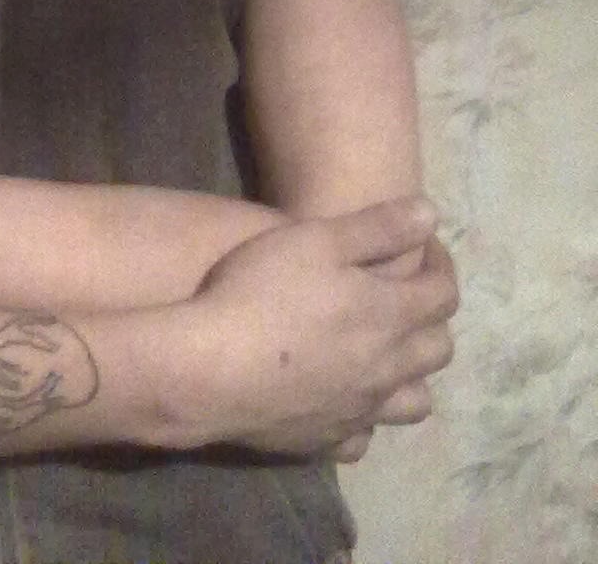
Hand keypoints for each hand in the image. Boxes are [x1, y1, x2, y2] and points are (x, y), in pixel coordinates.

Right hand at [157, 198, 455, 454]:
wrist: (210, 368)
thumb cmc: (262, 292)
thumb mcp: (317, 239)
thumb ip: (379, 227)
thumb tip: (432, 215)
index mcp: (389, 316)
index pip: (443, 294)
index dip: (440, 265)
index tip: (422, 245)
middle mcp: (386, 369)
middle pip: (437, 350)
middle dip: (432, 317)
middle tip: (405, 293)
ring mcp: (359, 411)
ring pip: (412, 402)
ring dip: (411, 375)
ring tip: (385, 353)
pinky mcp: (326, 440)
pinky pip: (363, 437)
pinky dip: (364, 418)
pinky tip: (343, 400)